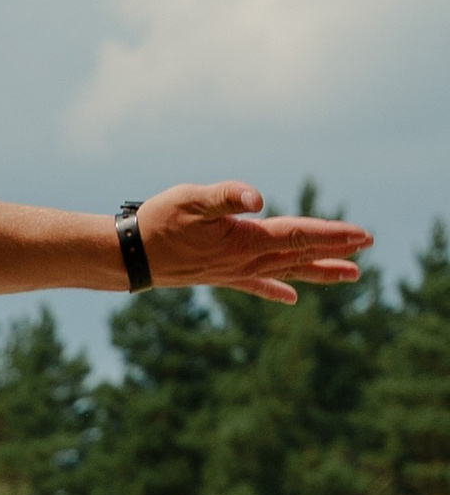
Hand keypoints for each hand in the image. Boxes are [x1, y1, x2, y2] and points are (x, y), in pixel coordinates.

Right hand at [130, 184, 370, 302]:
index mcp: (244, 241)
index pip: (298, 235)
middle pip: (300, 255)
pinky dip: (278, 289)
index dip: (331, 234)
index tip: (362, 235)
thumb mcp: (190, 199)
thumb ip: (226, 196)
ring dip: (320, 271)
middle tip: (367, 247)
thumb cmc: (156, 222)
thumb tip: (259, 200)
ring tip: (351, 275)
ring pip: (287, 271)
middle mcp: (245, 262)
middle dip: (335, 250)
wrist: (127, 257)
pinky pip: (258, 285)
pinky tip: (293, 298)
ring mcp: (234, 273)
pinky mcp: (221, 277)